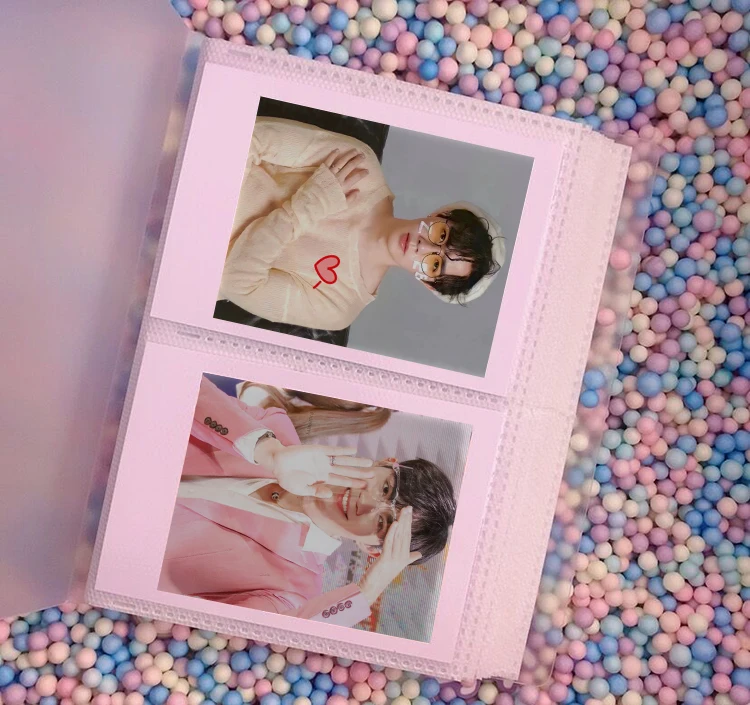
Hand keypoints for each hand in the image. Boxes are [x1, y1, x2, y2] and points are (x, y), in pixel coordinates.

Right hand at [256, 439, 374, 497]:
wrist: (277, 463)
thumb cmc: (288, 479)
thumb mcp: (301, 489)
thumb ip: (314, 491)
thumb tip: (329, 494)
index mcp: (322, 480)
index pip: (341, 482)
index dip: (353, 483)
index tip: (365, 485)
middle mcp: (325, 469)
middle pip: (346, 471)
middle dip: (359, 473)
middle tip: (373, 475)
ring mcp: (323, 460)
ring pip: (342, 461)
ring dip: (355, 461)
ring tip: (369, 462)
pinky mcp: (318, 451)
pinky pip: (333, 451)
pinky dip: (343, 451)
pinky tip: (353, 450)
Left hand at [324, 149, 368, 203]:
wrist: (311, 202)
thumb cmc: (326, 205)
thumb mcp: (341, 205)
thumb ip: (351, 198)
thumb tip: (358, 191)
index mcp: (344, 186)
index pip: (356, 177)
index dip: (363, 173)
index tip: (367, 170)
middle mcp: (338, 177)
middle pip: (350, 166)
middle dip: (357, 160)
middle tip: (363, 156)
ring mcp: (330, 172)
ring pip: (342, 161)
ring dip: (349, 155)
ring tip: (355, 151)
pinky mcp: (322, 170)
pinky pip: (328, 160)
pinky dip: (333, 154)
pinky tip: (338, 149)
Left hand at [359, 507, 421, 604]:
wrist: (372, 587)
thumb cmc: (383, 574)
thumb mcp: (398, 564)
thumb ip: (409, 558)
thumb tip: (420, 553)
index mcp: (405, 557)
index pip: (408, 536)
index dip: (409, 523)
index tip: (410, 512)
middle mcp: (402, 557)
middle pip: (405, 535)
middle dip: (407, 520)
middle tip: (409, 507)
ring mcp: (395, 559)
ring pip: (399, 538)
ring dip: (401, 523)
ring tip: (403, 512)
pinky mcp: (386, 559)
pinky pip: (390, 544)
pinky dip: (392, 533)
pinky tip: (395, 524)